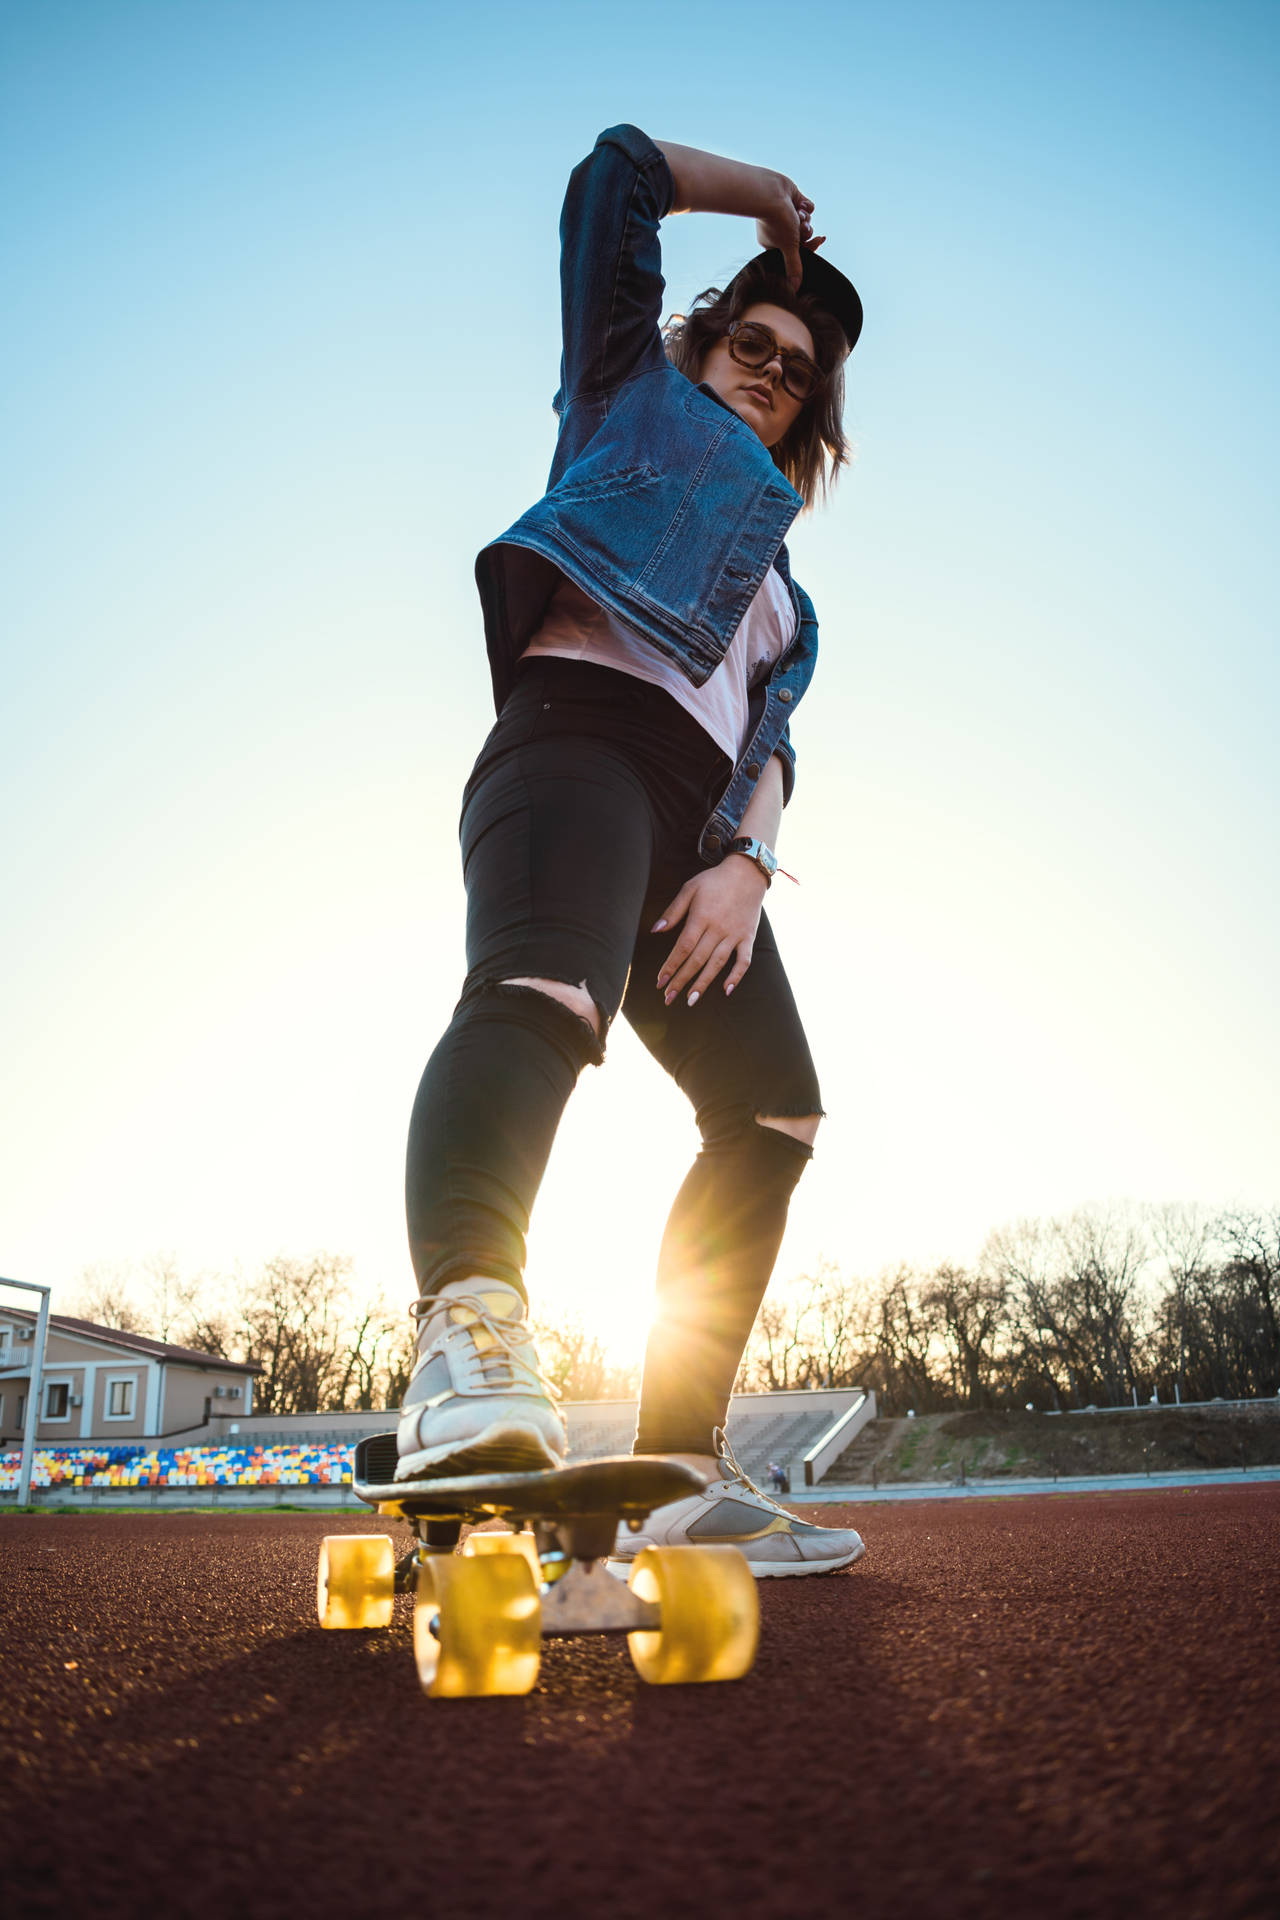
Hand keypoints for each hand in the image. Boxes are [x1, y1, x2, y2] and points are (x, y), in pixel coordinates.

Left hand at [653, 859, 768, 1006]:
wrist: (747, 873)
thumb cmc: (714, 880)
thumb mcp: (690, 888)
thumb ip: (673, 911)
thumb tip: (655, 930)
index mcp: (701, 917)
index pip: (683, 947)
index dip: (671, 966)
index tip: (660, 981)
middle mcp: (718, 928)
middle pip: (697, 959)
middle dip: (681, 980)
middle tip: (669, 998)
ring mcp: (735, 934)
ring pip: (717, 964)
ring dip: (703, 983)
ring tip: (690, 1000)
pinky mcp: (748, 937)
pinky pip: (744, 961)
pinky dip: (737, 976)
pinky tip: (726, 990)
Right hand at [755, 174, 826, 289]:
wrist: (770, 191)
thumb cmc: (776, 220)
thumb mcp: (789, 246)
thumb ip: (794, 266)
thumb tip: (794, 288)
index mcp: (774, 243)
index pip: (798, 249)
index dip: (810, 246)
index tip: (820, 241)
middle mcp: (779, 229)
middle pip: (803, 235)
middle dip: (806, 230)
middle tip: (803, 227)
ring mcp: (785, 213)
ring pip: (806, 220)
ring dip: (805, 217)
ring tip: (798, 213)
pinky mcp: (791, 199)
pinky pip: (807, 206)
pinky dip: (806, 205)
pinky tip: (799, 203)